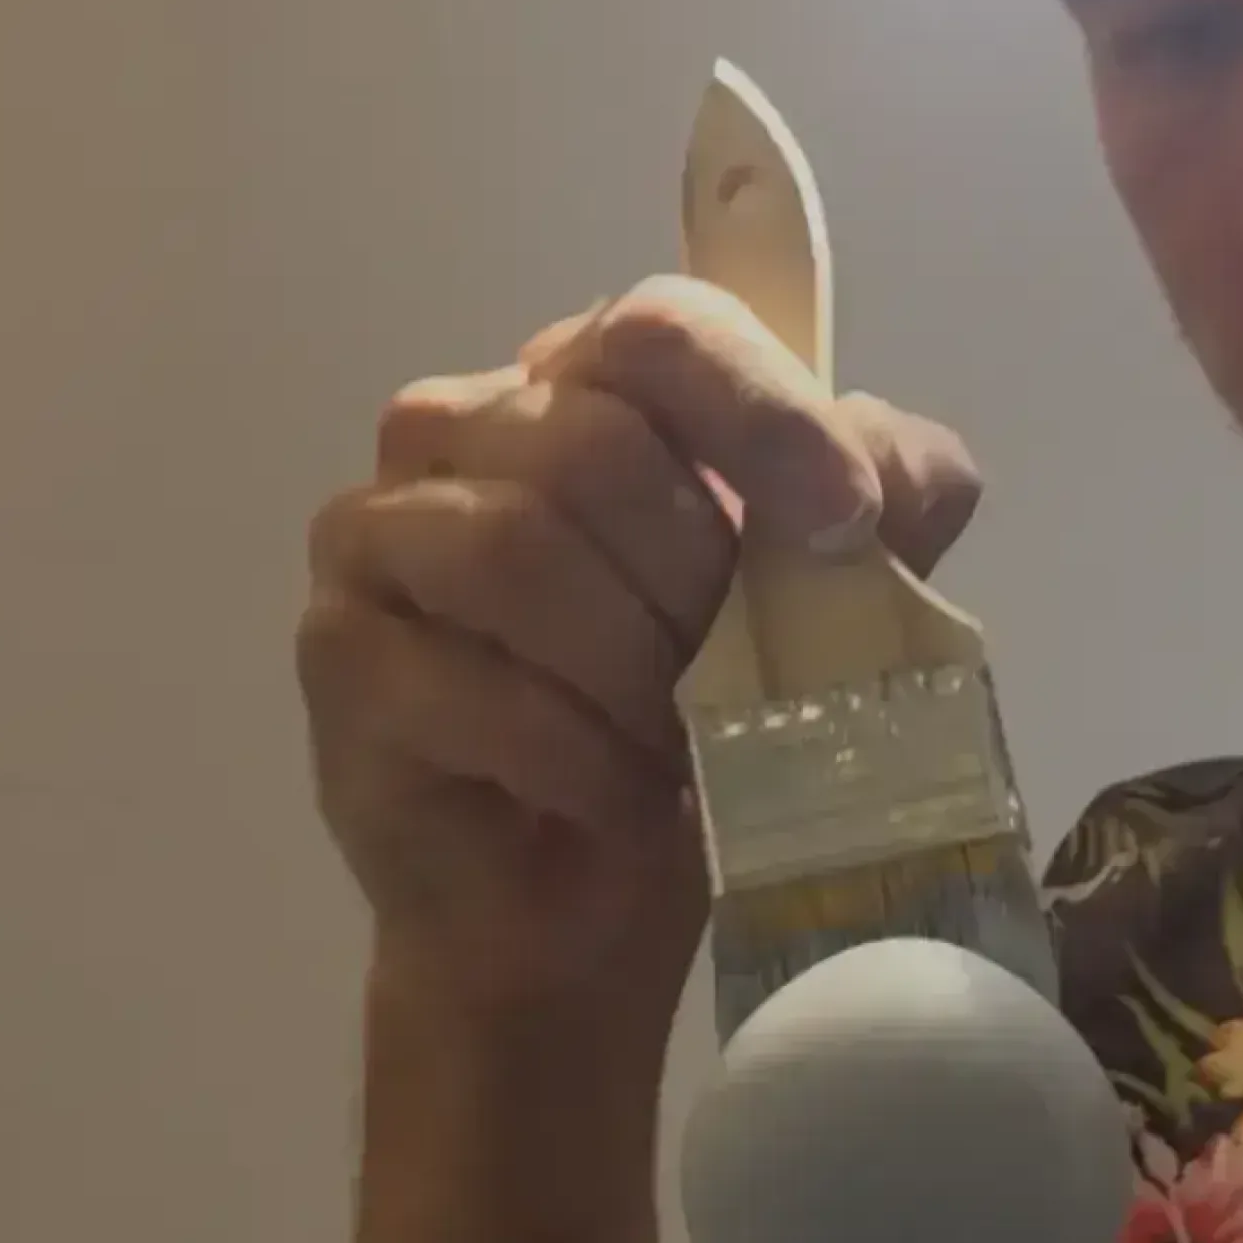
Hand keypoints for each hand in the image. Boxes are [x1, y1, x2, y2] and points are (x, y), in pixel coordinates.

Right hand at [299, 276, 983, 1027]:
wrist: (578, 912)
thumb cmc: (688, 744)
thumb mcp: (823, 619)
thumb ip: (881, 520)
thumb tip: (903, 474)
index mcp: (583, 386)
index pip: (662, 330)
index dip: (762, 414)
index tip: (846, 519)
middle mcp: (460, 427)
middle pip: (592, 445)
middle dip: (696, 584)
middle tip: (735, 682)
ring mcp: (377, 536)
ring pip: (516, 549)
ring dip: (631, 672)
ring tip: (676, 746)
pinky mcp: (338, 657)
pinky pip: (471, 685)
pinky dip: (578, 759)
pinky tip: (619, 800)